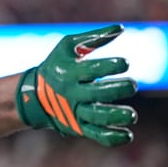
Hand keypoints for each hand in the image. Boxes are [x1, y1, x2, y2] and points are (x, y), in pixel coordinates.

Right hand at [16, 24, 137, 146]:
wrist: (34, 94)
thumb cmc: (57, 64)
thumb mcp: (68, 46)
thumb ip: (94, 37)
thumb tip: (121, 28)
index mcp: (69, 72)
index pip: (91, 69)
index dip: (110, 66)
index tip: (125, 63)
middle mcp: (72, 93)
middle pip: (96, 93)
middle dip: (117, 89)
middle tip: (132, 85)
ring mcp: (75, 111)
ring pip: (97, 117)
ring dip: (115, 116)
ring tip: (131, 115)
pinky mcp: (78, 127)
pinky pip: (96, 135)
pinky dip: (112, 138)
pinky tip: (127, 135)